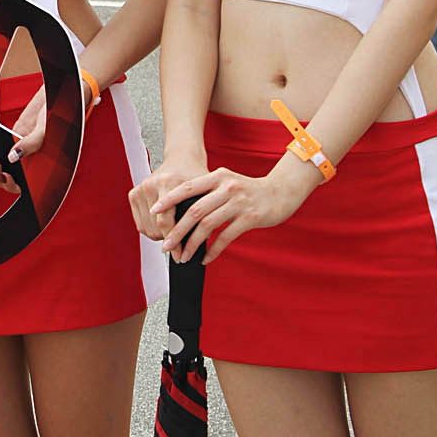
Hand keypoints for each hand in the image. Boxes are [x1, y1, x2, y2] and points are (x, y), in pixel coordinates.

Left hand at [0, 84, 47, 196]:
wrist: (52, 99)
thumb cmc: (57, 116)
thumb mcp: (46, 130)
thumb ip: (31, 144)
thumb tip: (12, 156)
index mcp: (41, 166)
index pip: (26, 185)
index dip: (14, 185)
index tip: (6, 177)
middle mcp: (29, 162)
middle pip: (10, 179)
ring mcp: (19, 153)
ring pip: (3, 168)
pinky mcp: (11, 142)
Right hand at [128, 150, 206, 241]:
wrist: (182, 159)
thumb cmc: (196, 177)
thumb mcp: (204, 192)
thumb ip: (203, 213)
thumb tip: (203, 241)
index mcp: (168, 182)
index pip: (165, 221)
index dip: (174, 241)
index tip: (180, 256)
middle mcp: (151, 184)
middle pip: (155, 227)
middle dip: (168, 240)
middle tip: (180, 246)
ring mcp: (140, 189)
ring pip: (146, 228)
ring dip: (160, 236)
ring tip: (174, 234)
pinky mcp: (134, 194)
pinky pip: (140, 224)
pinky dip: (151, 230)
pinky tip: (164, 228)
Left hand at [150, 162, 315, 264]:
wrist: (282, 191)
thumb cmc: (249, 190)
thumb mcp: (227, 183)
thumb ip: (208, 193)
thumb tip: (182, 213)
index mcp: (217, 176)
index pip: (187, 188)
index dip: (169, 200)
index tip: (154, 212)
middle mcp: (226, 187)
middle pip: (194, 211)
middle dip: (177, 231)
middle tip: (165, 246)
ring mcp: (239, 202)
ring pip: (208, 226)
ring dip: (192, 244)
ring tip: (183, 256)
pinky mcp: (250, 217)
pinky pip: (225, 237)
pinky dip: (213, 250)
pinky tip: (205, 259)